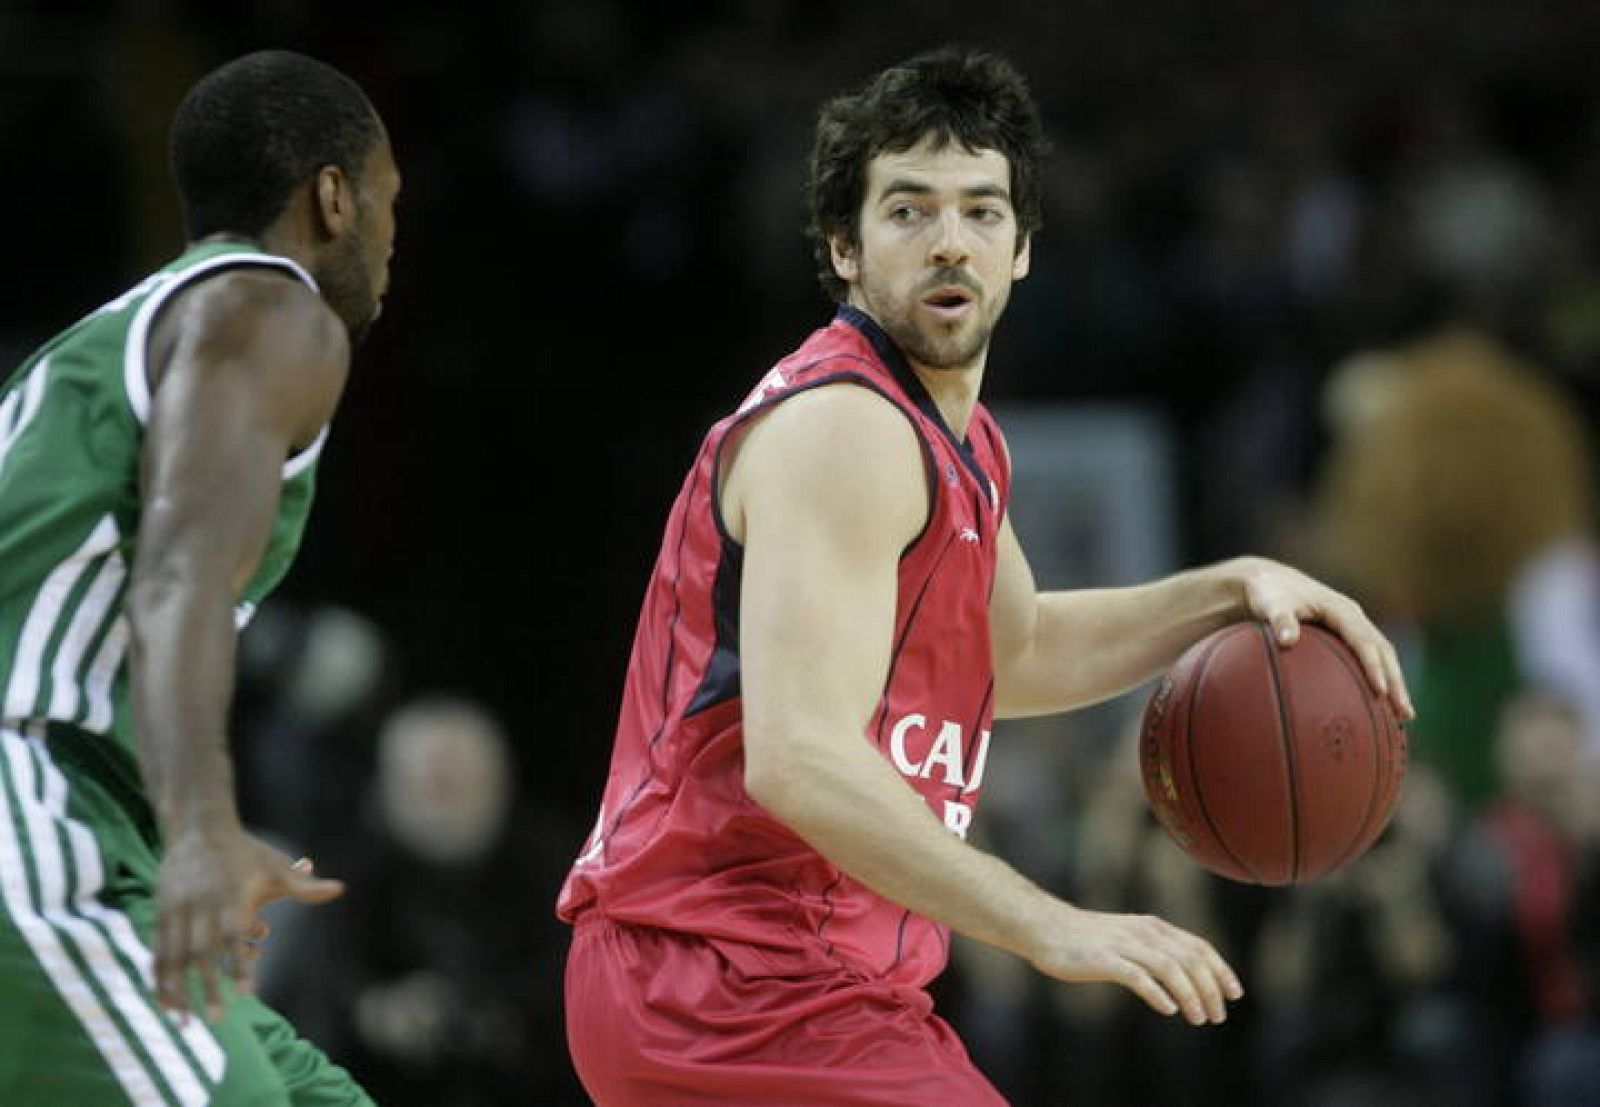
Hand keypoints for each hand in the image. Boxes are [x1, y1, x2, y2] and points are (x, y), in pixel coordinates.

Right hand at [155, 830, 343, 1019]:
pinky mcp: (161, 912)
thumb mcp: (275, 865)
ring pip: (173, 956)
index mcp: (232, 896)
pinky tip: (164, 1001)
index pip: (234, 936)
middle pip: (202, 952)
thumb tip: (340, 889)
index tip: (248, 993)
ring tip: (184, 1022)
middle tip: (218, 1019)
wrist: (199, 826)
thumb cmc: (245, 850)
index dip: (239, 963)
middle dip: (207, 987)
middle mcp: (202, 905)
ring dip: (177, 990)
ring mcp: (178, 910)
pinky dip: (160, 976)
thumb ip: (303, 884)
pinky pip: (158, 950)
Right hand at [1027, 904, 1242, 1025]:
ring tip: (1199, 1019)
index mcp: (1153, 926)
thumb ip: (1154, 951)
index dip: (1221, 969)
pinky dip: (1157, 993)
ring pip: (1170, 967)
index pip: (1199, 946)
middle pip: (1190, 958)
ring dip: (1190, 994)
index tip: (1234, 993)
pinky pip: (1138, 976)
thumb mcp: (1128, 938)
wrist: (1045, 927)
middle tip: (1218, 1016)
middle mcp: (1143, 932)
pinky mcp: (1104, 960)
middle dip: (1211, 988)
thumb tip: (1183, 978)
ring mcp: (1124, 944)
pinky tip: (1167, 1009)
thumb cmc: (1086, 938)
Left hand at [1235, 557, 1414, 720]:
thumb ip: (1279, 619)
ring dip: (1394, 683)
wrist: (1269, 582)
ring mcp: (1352, 626)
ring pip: (1381, 656)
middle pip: (1383, 651)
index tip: (1380, 691)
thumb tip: (1287, 640)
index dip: (1373, 666)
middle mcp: (1353, 617)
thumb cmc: (1270, 594)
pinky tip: (1376, 705)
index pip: (1364, 640)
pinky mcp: (1346, 635)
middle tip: (1404, 712)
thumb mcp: (1271, 603)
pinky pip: (1367, 658)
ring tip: (1403, 716)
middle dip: (1396, 681)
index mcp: (1341, 610)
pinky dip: (1377, 679)